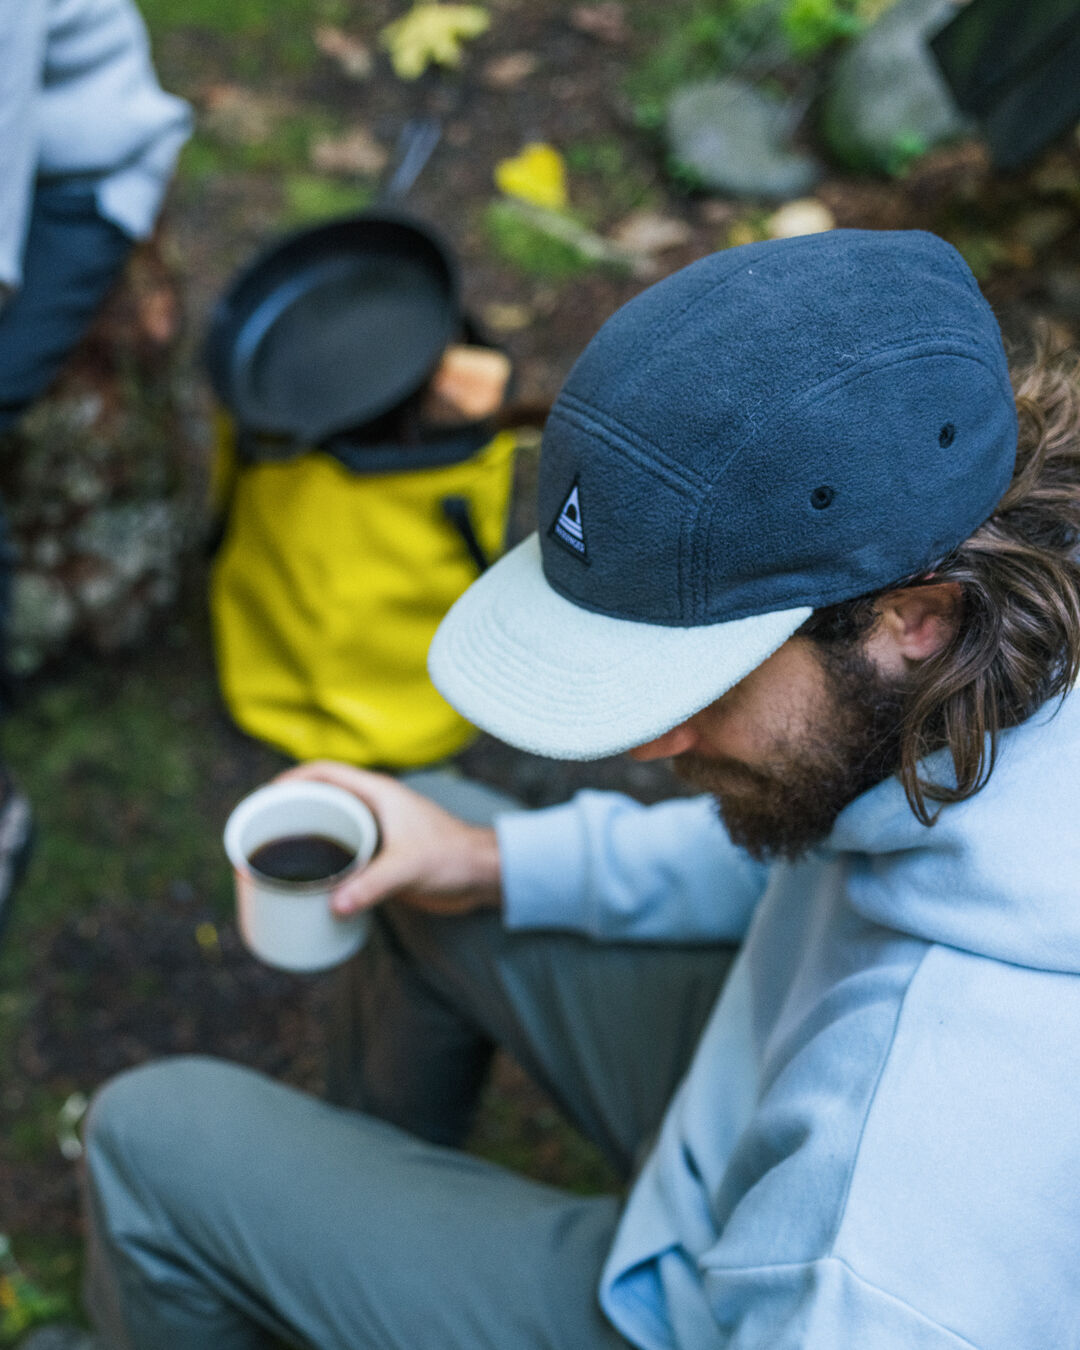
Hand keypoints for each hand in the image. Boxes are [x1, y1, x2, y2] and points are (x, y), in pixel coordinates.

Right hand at [276, 762, 501, 917]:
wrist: (482, 875)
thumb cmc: (453, 857)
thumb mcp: (409, 867)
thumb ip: (372, 885)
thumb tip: (333, 905)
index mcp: (377, 793)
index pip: (325, 773)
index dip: (292, 780)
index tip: (264, 797)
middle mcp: (374, 807)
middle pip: (322, 799)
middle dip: (291, 811)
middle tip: (261, 835)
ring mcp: (377, 832)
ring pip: (331, 827)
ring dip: (306, 838)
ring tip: (275, 859)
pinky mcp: (382, 856)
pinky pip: (344, 852)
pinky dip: (323, 861)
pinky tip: (308, 883)